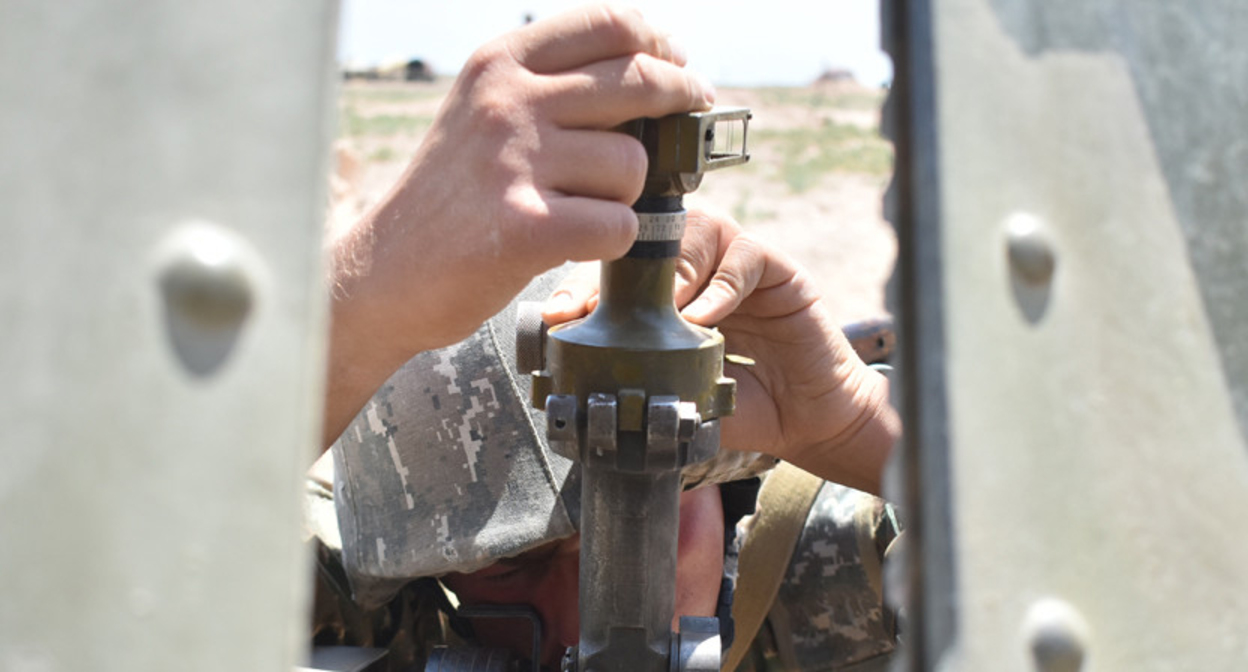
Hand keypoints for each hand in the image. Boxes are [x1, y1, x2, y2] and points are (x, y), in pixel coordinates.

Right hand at [323, 5, 714, 445]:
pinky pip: (620, 225)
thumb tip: (652, 72)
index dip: (658, 43)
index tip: (676, 62)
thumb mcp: (481, 113)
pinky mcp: (527, 229)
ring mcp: (516, 163)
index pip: (607, 23)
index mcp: (499, 65)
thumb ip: (549, 86)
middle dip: (681, 99)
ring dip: (625, 193)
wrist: (384, 274)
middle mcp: (506, 103)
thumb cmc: (451, 198)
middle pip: (639, 82)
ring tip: (582, 208)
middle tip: (693, 113)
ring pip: (632, 163)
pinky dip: (612, 241)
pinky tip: (575, 243)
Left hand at [542, 209, 898, 493]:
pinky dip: (721, 285)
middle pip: (650, 236)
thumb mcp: (679, 394)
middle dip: (618, 269)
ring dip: (673, 270)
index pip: (615, 271)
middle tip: (598, 307)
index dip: (582, 285)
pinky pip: (744, 256)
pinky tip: (707, 320)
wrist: (806, 421)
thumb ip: (642, 380)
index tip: (555, 315)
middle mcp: (698, 267)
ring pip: (697, 230)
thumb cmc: (740, 404)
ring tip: (663, 313)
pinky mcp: (777, 268)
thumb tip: (580, 387)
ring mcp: (736, 262)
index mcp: (665, 294)